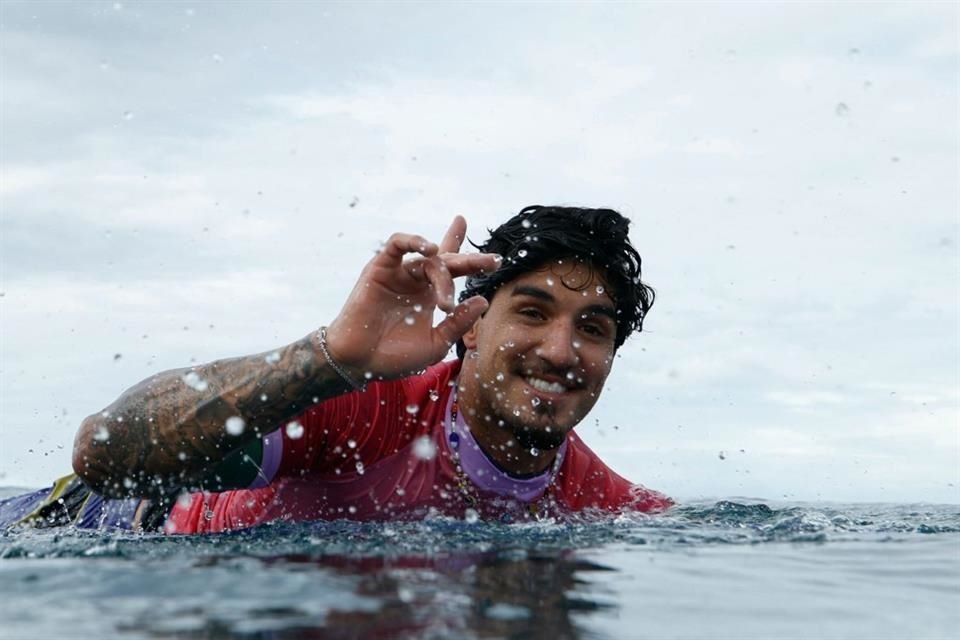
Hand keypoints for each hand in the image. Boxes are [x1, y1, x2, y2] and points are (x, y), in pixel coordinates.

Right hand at [324, 216, 498, 379]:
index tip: (496, 259)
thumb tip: (482, 300)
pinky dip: (413, 241)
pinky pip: (396, 245)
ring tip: (447, 293)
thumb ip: (459, 323)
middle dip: (472, 261)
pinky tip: (430, 249)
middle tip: (492, 263)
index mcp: (430, 296)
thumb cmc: (394, 357)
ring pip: (428, 259)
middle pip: (448, 262)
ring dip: (443, 274)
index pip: (453, 271)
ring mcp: (399, 273)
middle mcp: (416, 281)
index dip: (471, 259)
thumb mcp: (436, 343)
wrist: (360, 363)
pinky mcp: (380, 268)